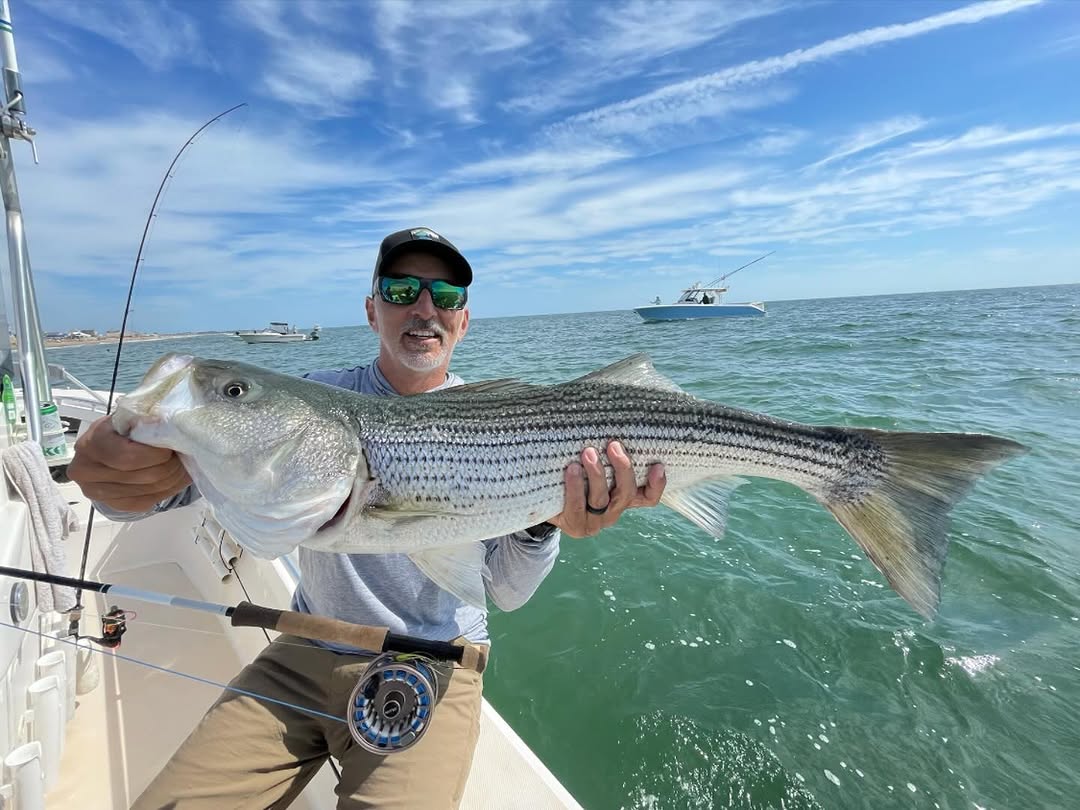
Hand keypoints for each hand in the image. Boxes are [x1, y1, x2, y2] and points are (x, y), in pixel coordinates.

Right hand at [67, 416, 190, 511]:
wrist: (107, 449)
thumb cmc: (121, 430)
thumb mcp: (130, 417)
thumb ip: (145, 420)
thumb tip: (168, 425)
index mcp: (91, 443)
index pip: (127, 457)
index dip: (156, 454)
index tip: (171, 446)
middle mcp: (87, 470)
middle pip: (144, 476)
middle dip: (172, 465)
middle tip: (186, 455)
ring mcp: (96, 491)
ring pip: (150, 490)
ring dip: (174, 478)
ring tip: (183, 464)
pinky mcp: (112, 505)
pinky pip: (148, 501)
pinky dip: (168, 490)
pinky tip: (175, 478)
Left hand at [549, 441, 665, 538]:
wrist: (544, 501)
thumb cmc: (576, 475)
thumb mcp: (595, 464)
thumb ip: (607, 452)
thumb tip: (612, 415)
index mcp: (624, 498)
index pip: (648, 497)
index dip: (656, 484)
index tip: (657, 465)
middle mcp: (612, 511)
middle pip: (626, 494)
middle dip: (622, 469)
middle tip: (613, 445)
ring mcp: (594, 521)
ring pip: (601, 499)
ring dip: (596, 474)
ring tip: (588, 453)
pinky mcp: (574, 523)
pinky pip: (577, 507)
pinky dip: (575, 487)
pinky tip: (571, 469)